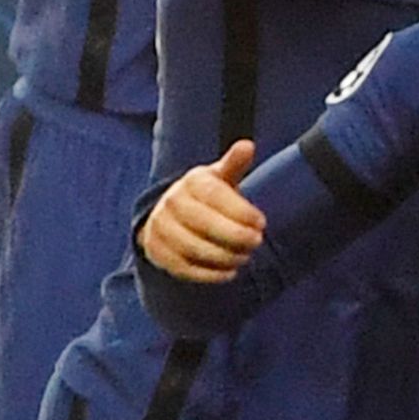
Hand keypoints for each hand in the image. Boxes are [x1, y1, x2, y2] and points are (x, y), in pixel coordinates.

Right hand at [140, 145, 262, 283]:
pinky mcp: (155, 251)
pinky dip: (207, 274)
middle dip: (234, 236)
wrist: (174, 213)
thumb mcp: (222, 176)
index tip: (262, 223)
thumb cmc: (209, 194)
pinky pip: (180, 267)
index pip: (215, 196)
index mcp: (191, 181)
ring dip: (223, 257)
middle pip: (203, 223)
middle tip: (257, 242)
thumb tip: (247, 145)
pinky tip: (229, 273)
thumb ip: (234, 164)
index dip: (241, 211)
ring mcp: (159, 227)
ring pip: (191, 247)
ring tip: (245, 258)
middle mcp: (170, 202)